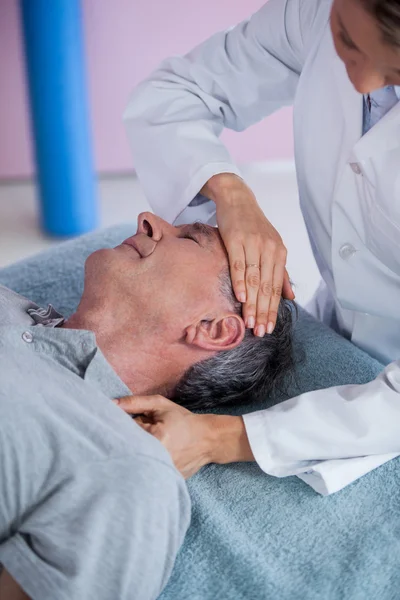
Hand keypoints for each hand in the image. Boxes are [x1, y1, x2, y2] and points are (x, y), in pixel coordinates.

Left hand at [115, 395, 253, 477]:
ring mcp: (161, 472)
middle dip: (125, 441)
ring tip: (148, 447)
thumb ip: (135, 403)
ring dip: (132, 454)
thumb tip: (110, 403)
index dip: (122, 425)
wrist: (207, 440)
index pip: (124, 431)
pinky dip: (141, 466)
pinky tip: (148, 459)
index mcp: (155, 436)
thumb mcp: (160, 405)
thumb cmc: (182, 420)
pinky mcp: (163, 481)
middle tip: (139, 435)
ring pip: (132, 462)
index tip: (130, 425)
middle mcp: (157, 457)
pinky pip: (143, 472)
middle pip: (126, 449)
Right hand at [201, 174, 293, 335]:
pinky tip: (241, 298)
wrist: (237, 198)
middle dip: (264, 311)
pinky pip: (238, 264)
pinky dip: (240, 282)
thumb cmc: (253, 225)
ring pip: (254, 279)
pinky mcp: (236, 239)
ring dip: (252, 303)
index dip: (272, 309)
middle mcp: (269, 248)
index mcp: (279, 252)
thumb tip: (291, 297)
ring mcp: (253, 244)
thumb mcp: (271, 247)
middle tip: (260, 332)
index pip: (276, 287)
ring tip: (250, 322)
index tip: (269, 328)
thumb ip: (280, 273)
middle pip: (267, 286)